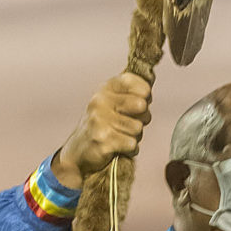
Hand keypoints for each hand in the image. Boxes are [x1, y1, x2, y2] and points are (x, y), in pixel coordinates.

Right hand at [52, 73, 151, 190]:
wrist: (78, 152)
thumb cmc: (102, 125)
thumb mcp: (112, 103)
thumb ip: (131, 92)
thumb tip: (152, 79)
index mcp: (104, 89)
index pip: (132, 81)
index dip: (144, 93)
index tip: (141, 101)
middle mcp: (100, 102)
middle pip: (141, 105)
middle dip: (143, 118)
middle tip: (130, 123)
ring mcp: (100, 121)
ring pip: (138, 128)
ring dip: (135, 136)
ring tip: (121, 136)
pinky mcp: (102, 141)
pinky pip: (132, 145)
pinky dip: (130, 150)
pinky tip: (119, 148)